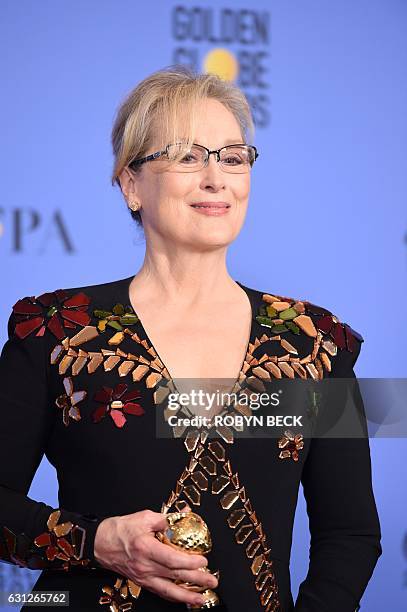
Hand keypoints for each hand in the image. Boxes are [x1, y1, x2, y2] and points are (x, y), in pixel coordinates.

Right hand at [93, 504, 217, 606]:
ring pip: (168, 590)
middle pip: (174, 576)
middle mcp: (145, 565)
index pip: (172, 560)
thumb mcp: (144, 517)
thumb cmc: (121, 529)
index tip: (203, 561)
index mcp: (146, 547)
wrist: (101, 542)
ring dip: (187, 596)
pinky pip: (159, 591)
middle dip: (196, 581)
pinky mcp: (141, 581)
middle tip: (212, 582)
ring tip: (201, 598)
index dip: (189, 562)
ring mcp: (143, 576)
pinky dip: (173, 596)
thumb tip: (184, 516)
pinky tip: (183, 599)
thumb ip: (166, 519)